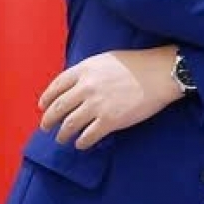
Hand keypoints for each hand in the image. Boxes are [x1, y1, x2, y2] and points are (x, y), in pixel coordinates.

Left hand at [38, 46, 182, 149]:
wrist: (161, 73)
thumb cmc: (138, 64)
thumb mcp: (107, 59)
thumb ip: (89, 71)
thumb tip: (76, 86)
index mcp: (84, 70)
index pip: (56, 86)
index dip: (47, 99)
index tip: (43, 107)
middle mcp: (86, 87)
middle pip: (58, 108)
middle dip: (49, 120)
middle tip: (46, 127)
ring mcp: (97, 105)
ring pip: (69, 125)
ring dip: (63, 134)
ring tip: (62, 139)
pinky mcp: (110, 121)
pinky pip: (88, 136)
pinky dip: (82, 142)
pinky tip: (81, 143)